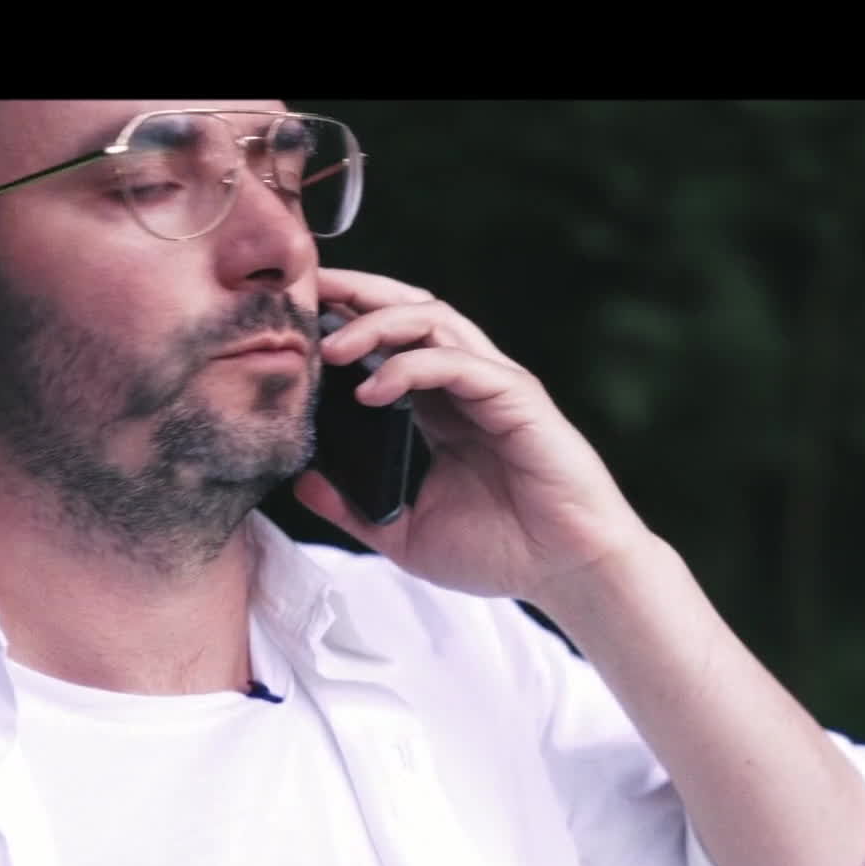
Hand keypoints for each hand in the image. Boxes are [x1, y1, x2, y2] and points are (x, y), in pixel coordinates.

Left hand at [292, 268, 653, 604]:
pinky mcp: (517, 398)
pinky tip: (373, 390)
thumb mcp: (406, 533)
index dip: (346, 321)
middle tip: (309, 293)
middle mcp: (467, 385)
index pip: (391, 342)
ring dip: (377, 324)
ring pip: (434, 320)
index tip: (296, 320)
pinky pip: (458, 363)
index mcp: (441, 407)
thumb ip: (355, 507)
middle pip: (410, 309)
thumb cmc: (502, 551)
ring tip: (330, 346)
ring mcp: (494, 386)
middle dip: (358, 293)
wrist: (568, 572)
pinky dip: (412, 366)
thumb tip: (300, 482)